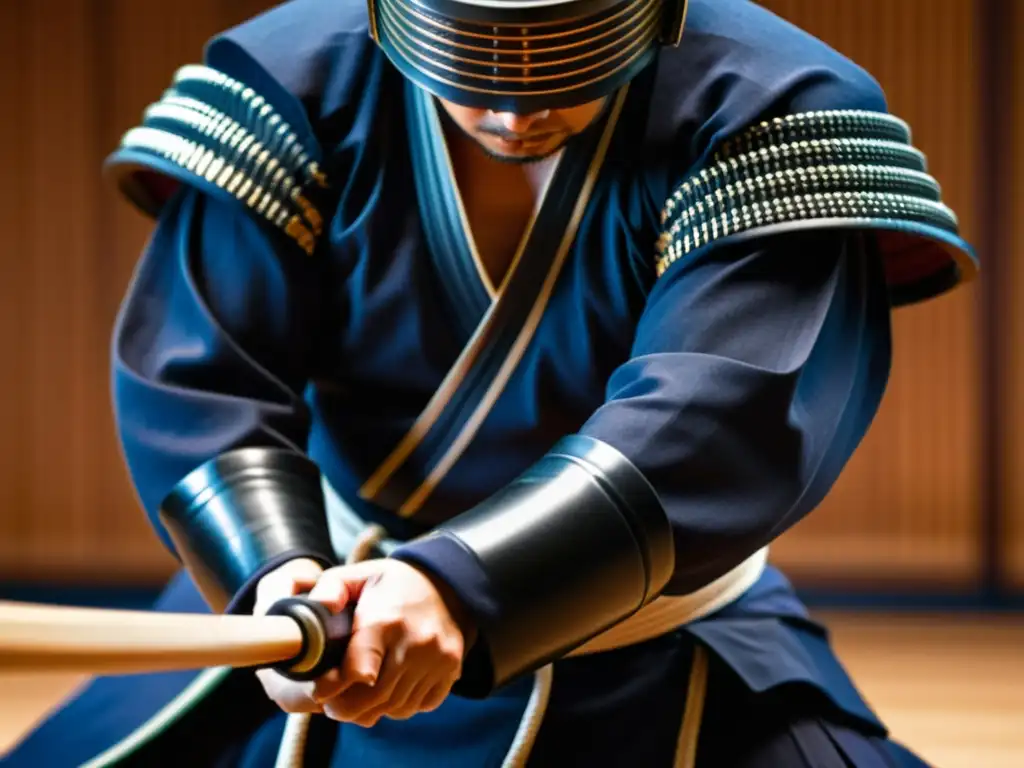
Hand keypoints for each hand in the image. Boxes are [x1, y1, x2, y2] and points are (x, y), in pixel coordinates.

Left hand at [252, 557, 475, 726]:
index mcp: (387, 619)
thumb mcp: (359, 574)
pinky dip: (398, 707)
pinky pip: (418, 706)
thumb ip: (331, 588)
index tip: (320, 688)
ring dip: (370, 710)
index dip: (332, 686)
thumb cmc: (393, 583)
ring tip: (355, 699)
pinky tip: (387, 692)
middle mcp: (416, 643)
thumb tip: (320, 607)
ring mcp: (438, 660)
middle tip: (330, 704)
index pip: (358, 669)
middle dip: (345, 708)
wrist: (447, 584)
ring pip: (395, 707)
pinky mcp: (450, 672)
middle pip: (374, 697)